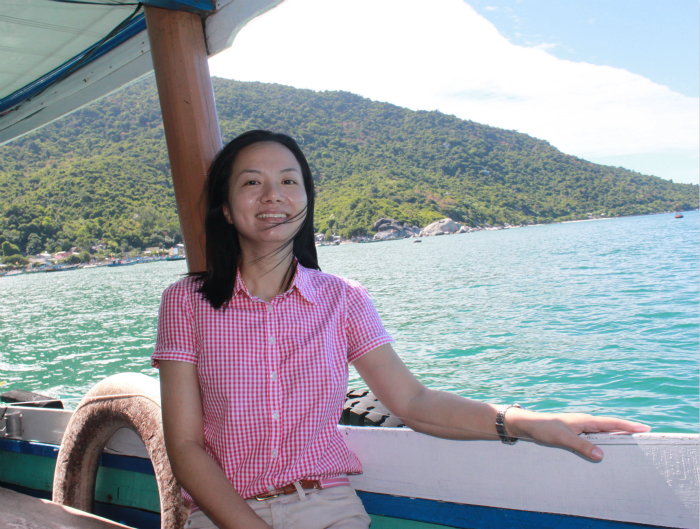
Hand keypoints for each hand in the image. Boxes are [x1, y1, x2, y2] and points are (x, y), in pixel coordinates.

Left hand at [505, 408, 650, 460]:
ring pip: (603, 430)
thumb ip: (581, 446)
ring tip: (632, 440)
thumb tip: (601, 456)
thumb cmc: (544, 429)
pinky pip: (595, 435)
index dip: (629, 426)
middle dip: (628, 429)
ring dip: (617, 434)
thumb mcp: (563, 439)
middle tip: (646, 435)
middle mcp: (585, 422)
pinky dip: (605, 438)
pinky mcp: (575, 432)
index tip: (646, 428)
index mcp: (586, 421)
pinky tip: (607, 446)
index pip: (612, 423)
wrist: (528, 425)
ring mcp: (580, 426)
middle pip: (611, 426)